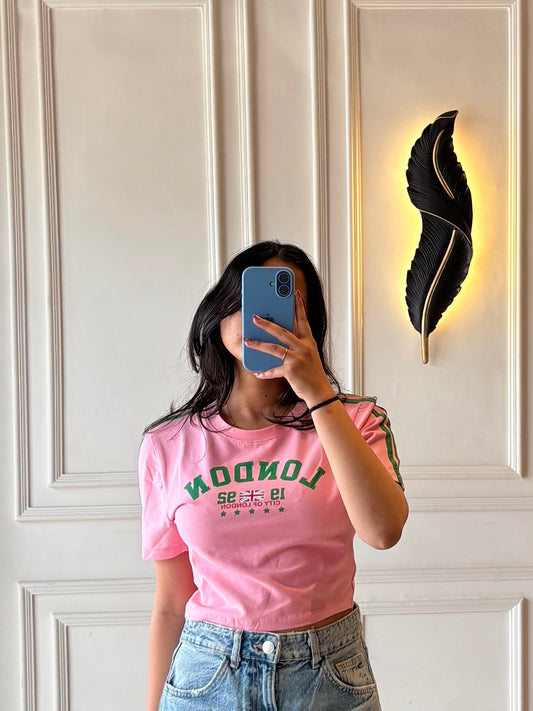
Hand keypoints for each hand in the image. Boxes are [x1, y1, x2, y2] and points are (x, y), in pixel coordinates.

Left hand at [244, 290, 334, 406]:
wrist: (319, 392)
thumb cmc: (312, 374)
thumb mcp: (308, 355)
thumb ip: (297, 345)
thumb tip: (280, 336)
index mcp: (309, 342)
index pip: (303, 320)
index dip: (299, 306)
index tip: (294, 293)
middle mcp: (304, 347)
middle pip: (282, 331)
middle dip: (267, 324)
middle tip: (255, 317)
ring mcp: (297, 358)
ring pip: (274, 348)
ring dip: (258, 344)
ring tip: (247, 340)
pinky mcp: (291, 370)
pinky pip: (274, 370)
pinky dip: (264, 372)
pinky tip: (257, 372)